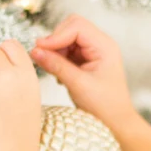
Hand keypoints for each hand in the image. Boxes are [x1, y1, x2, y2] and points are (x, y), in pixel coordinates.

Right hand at [30, 15, 150, 150]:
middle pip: (71, 27)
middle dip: (55, 40)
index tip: (39, 49)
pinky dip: (57, 58)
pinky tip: (57, 74)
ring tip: (51, 69)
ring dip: (54, 50)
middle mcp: (99, 45)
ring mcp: (91, 52)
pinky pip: (65, 51)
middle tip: (43, 57)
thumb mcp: (78, 85)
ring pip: (66, 38)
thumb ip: (56, 66)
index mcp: (104, 46)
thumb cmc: (104, 106)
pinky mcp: (84, 61)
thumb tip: (35, 51)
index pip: (76, 26)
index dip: (56, 35)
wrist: (115, 123)